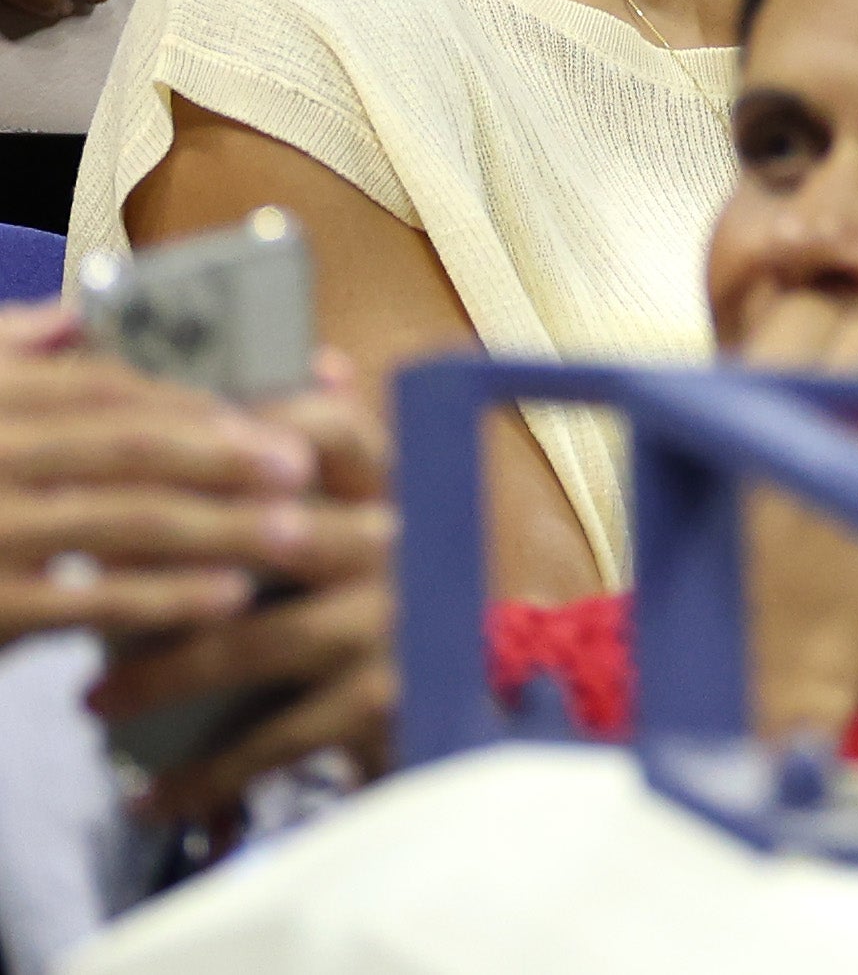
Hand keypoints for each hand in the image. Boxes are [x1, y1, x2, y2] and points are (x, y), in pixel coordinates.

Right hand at [0, 321, 323, 646]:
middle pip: (131, 445)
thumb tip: (77, 310)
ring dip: (223, 525)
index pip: (104, 385)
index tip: (267, 406)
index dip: (193, 394)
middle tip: (306, 464)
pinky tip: (229, 598)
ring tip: (297, 530)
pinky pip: (93, 601)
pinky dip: (167, 599)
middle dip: (229, 453)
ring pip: (128, 520)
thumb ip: (7, 355)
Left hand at [91, 355, 398, 822]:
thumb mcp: (380, 514)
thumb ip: (340, 449)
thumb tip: (318, 358)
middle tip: (86, 570)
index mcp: (394, 488)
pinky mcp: (383, 703)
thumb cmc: (395, 592)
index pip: (334, 428)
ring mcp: (393, 626)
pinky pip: (272, 740)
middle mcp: (400, 547)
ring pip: (253, 643)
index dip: (254, 426)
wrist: (475, 694)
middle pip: (272, 535)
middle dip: (168, 556)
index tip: (159, 447)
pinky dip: (202, 773)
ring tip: (92, 700)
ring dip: (161, 676)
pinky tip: (148, 794)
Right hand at [737, 297, 857, 740]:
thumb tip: (790, 330)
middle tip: (849, 402)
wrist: (772, 677)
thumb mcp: (706, 472)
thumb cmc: (724, 581)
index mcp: (747, 403)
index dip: (819, 319)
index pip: (806, 308)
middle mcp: (817, 414)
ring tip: (839, 492)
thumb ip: (747, 401)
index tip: (825, 332)